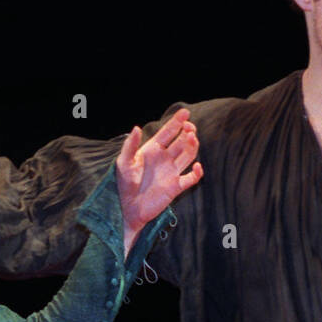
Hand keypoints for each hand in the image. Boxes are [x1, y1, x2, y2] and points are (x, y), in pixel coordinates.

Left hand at [116, 107, 202, 242]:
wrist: (127, 208)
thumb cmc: (123, 184)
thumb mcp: (124, 163)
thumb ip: (130, 145)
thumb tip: (136, 127)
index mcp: (152, 150)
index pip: (167, 132)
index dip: (177, 122)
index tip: (185, 112)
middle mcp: (164, 158)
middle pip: (181, 141)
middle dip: (187, 132)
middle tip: (189, 128)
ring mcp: (171, 172)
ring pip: (188, 155)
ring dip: (192, 146)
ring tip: (192, 137)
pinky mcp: (176, 187)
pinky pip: (191, 178)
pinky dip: (197, 172)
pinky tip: (197, 166)